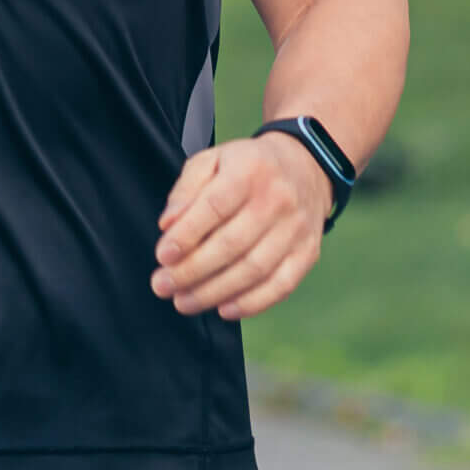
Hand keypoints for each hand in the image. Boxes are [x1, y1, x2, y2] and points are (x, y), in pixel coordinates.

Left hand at [150, 133, 328, 318]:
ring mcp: (296, 228)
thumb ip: (186, 190)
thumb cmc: (247, 167)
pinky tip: (224, 309)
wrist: (304, 168)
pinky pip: (281, 286)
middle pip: (232, 244)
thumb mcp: (212, 160)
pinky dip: (251, 303)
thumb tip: (168, 226)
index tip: (162, 256)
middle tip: (162, 286)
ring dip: (214, 292)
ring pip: (254, 270)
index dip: (187, 235)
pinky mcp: (308, 252)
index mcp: (249, 169)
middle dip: (192, 271)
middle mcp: (277, 199)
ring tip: (183, 302)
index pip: (215, 207)